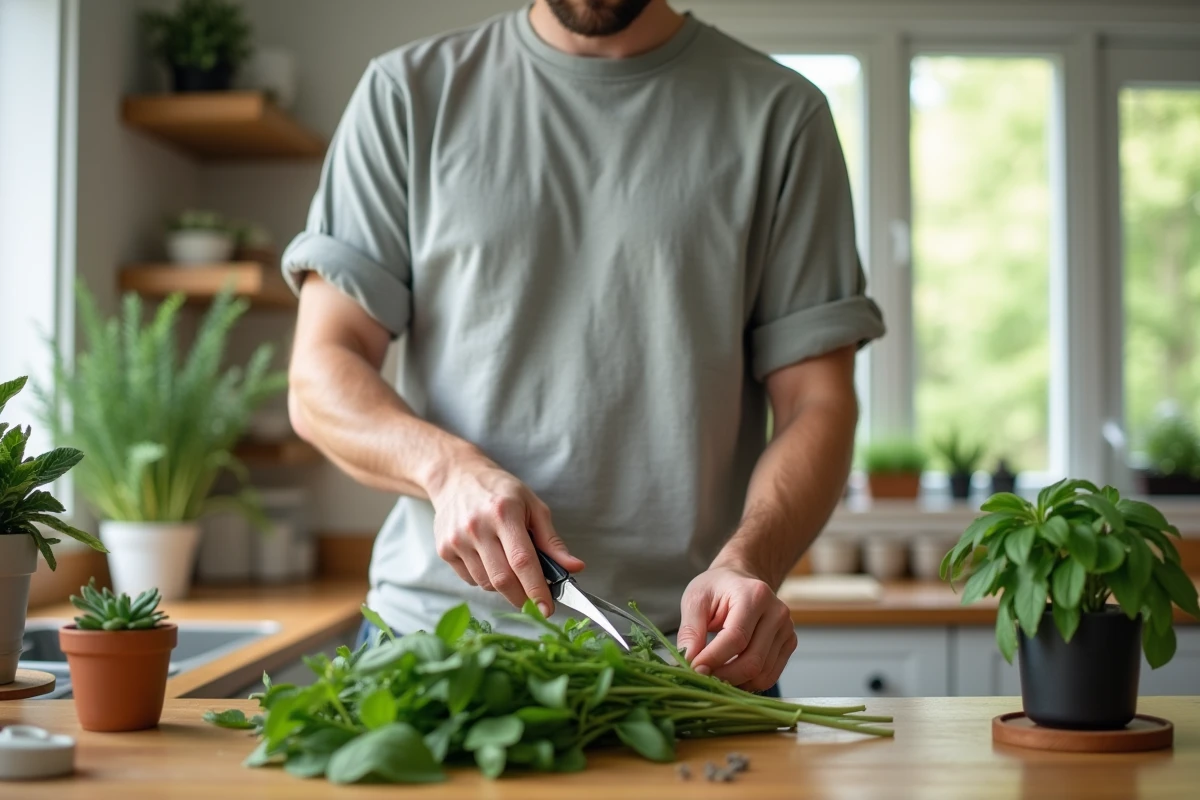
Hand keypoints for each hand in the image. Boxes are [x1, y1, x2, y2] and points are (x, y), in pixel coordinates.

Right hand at [428, 452, 583, 614]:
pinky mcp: (444, 549)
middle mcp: (478, 527)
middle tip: (535, 602)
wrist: (456, 477)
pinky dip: (486, 579)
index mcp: (504, 513)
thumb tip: (574, 567)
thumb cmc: (499, 491)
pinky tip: (490, 559)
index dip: (536, 589)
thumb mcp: (533, 506)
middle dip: (522, 598)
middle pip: (503, 579)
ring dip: (504, 587)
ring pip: (486, 583)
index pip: (523, 560)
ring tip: (510, 567)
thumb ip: (552, 541)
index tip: (547, 609)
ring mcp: (457, 539)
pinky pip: (470, 579)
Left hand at [676, 566, 796, 692]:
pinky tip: (730, 677)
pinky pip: (770, 675)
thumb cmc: (716, 588)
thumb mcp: (696, 600)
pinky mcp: (789, 643)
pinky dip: (748, 683)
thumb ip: (690, 631)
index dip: (713, 658)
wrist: (740, 580)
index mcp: (755, 595)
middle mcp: (777, 612)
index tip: (693, 669)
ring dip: (735, 684)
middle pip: (753, 660)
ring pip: (762, 673)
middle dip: (724, 677)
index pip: (736, 637)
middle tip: (701, 679)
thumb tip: (688, 661)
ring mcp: (787, 629)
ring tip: (713, 678)